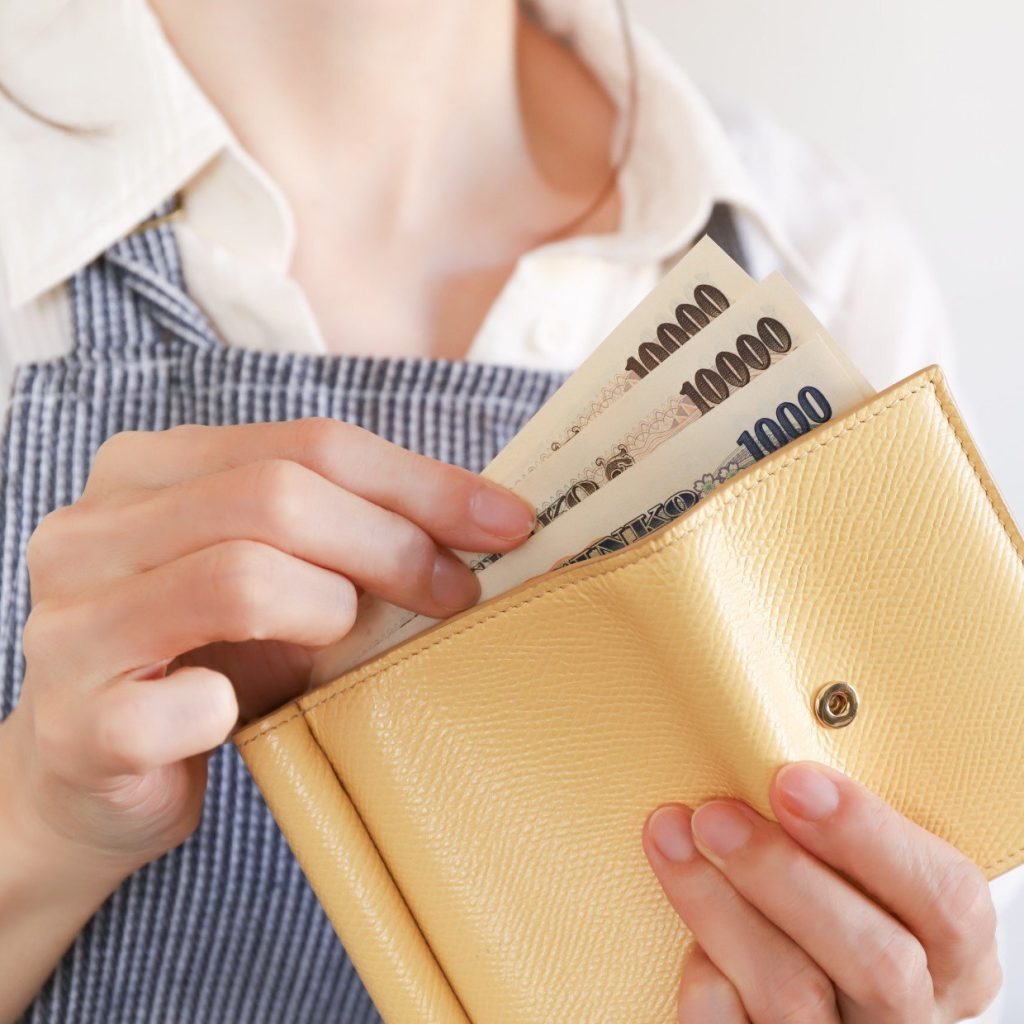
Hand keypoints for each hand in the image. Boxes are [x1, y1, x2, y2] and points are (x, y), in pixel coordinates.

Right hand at [4, 418, 534, 881]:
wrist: (90, 774)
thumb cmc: (203, 660)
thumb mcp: (275, 576)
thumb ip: (345, 533)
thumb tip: (484, 519)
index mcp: (147, 472)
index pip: (309, 443)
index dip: (421, 480)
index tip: (506, 520)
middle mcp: (91, 530)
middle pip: (277, 496)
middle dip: (393, 544)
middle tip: (455, 591)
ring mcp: (70, 624)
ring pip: (241, 576)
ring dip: (329, 612)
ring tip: (342, 644)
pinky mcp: (73, 723)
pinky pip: (185, 702)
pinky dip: (237, 707)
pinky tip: (235, 714)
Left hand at [642, 762, 1001, 1022]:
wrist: (803, 987)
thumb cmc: (835, 904)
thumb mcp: (866, 873)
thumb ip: (843, 835)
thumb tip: (774, 755)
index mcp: (953, 955)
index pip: (948, 901)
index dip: (869, 836)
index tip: (790, 780)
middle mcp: (914, 1015)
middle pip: (877, 961)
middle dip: (784, 876)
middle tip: (714, 816)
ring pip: (795, 996)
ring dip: (720, 909)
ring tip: (672, 840)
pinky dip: (704, 976)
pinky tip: (686, 934)